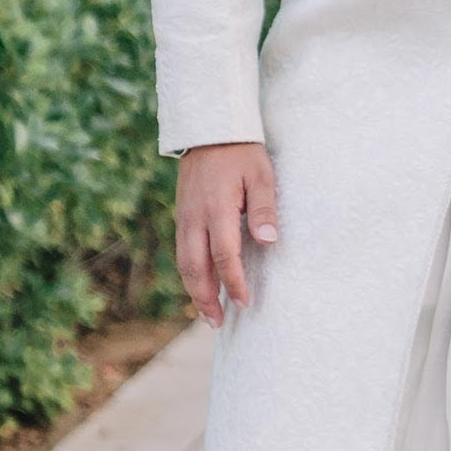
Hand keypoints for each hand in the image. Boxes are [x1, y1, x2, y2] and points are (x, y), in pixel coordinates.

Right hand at [176, 141, 277, 326]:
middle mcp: (194, 218)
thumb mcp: (261, 176)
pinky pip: (181, 252)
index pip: (224, 256)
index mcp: (216, 209)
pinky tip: (199, 284)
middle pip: (195, 268)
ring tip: (206, 312)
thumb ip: (264, 210)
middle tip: (217, 323)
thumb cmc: (242, 153)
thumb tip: (269, 242)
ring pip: (183, 263)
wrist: (209, 128)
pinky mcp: (181, 215)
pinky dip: (188, 273)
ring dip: (194, 290)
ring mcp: (184, 217)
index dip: (233, 283)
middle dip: (205, 298)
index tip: (244, 302)